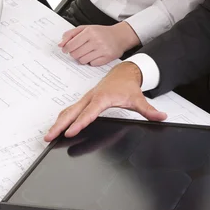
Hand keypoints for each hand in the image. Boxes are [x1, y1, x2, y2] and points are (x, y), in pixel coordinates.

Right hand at [44, 61, 166, 141]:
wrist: (123, 72)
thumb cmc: (128, 86)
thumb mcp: (139, 98)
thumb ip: (149, 110)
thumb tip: (161, 117)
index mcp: (103, 97)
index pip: (90, 112)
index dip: (80, 122)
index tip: (70, 132)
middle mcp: (91, 97)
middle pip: (73, 111)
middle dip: (60, 125)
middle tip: (49, 137)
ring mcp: (86, 98)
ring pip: (68, 110)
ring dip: (58, 122)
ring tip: (47, 135)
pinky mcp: (84, 100)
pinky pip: (70, 108)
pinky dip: (62, 118)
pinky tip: (56, 127)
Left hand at [58, 22, 140, 65]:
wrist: (120, 36)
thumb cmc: (101, 32)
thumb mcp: (86, 28)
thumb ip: (71, 34)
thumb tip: (60, 44)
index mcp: (89, 31)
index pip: (71, 45)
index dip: (66, 49)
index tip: (66, 50)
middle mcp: (96, 40)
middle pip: (75, 54)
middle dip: (74, 54)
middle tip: (78, 50)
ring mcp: (102, 49)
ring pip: (83, 60)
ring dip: (82, 58)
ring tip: (87, 52)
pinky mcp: (107, 57)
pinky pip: (92, 64)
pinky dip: (91, 61)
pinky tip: (95, 55)